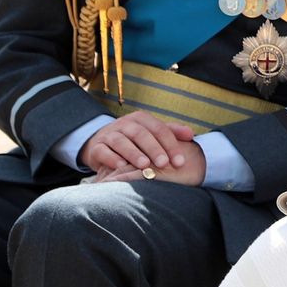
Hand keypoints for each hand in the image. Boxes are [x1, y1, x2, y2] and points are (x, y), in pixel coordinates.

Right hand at [78, 111, 194, 173]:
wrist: (102, 143)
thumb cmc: (134, 140)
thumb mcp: (152, 134)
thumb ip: (171, 132)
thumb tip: (191, 134)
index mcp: (142, 119)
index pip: (159, 129)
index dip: (171, 145)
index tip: (180, 162)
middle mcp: (125, 124)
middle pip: (140, 133)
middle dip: (153, 149)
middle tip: (163, 164)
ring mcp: (109, 135)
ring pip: (120, 141)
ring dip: (133, 153)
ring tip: (144, 165)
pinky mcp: (96, 147)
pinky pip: (103, 151)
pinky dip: (112, 158)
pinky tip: (121, 166)